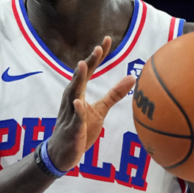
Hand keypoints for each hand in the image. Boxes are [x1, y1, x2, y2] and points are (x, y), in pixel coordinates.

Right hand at [48, 37, 135, 170]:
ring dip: (78, 79)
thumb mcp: (100, 111)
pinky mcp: (71, 130)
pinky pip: (74, 119)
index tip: (107, 39)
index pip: (89, 71)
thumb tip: (132, 77)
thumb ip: (114, 94)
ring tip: (82, 65)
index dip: (98, 56)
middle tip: (97, 47)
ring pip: (73, 93)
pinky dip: (76, 109)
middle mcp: (71, 99)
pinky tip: (78, 101)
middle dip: (88, 63)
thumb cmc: (80, 129)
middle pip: (79, 77)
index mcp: (78, 93)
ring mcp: (69, 114)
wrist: (61, 153)